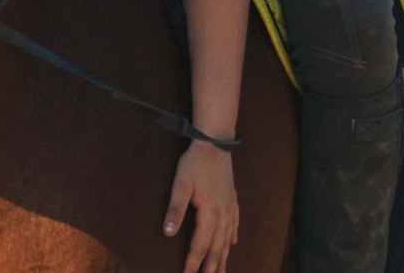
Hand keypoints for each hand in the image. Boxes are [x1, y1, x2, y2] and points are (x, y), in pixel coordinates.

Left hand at [163, 141, 238, 272]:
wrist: (215, 143)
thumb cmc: (195, 164)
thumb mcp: (180, 185)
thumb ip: (175, 209)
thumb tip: (168, 233)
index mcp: (209, 214)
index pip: (200, 244)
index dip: (194, 262)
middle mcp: (223, 215)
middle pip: (217, 247)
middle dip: (212, 266)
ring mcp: (229, 207)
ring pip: (227, 239)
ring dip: (223, 257)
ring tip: (221, 271)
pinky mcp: (232, 199)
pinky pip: (234, 224)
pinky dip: (232, 236)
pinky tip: (233, 243)